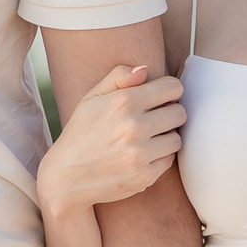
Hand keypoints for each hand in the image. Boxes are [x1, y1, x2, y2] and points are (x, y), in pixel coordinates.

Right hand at [39, 65, 184, 215]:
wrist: (66, 177)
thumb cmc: (81, 133)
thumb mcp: (91, 98)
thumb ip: (118, 77)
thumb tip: (145, 70)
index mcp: (123, 102)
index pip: (172, 88)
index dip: (170, 91)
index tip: (162, 98)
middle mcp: (134, 127)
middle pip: (180, 113)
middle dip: (170, 113)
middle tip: (155, 119)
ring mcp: (140, 154)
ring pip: (177, 138)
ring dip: (165, 137)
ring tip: (147, 139)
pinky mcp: (144, 176)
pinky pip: (168, 160)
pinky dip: (158, 158)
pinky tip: (141, 156)